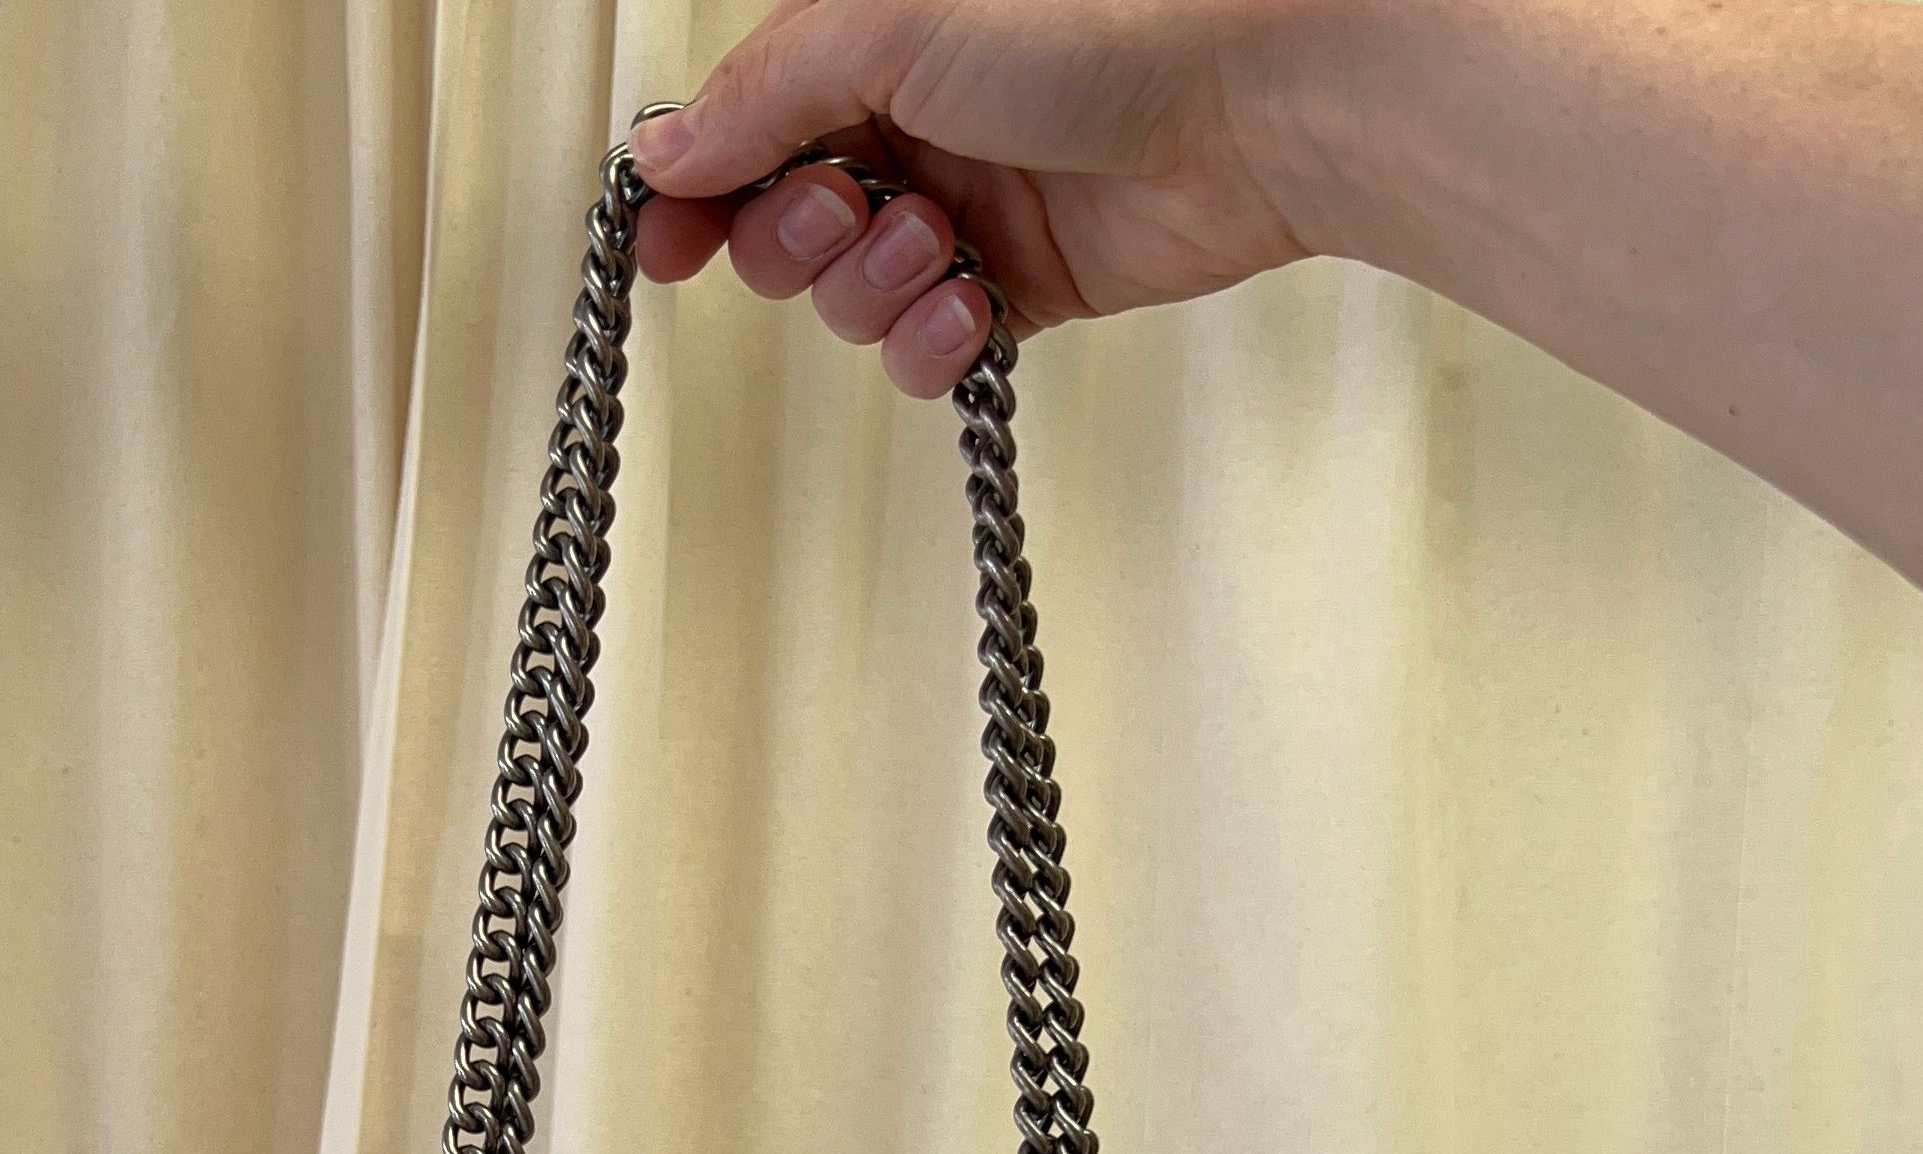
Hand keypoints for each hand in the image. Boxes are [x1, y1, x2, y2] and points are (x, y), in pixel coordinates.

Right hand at [630, 0, 1326, 395]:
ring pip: (850, 300)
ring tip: (935, 248)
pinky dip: (935, 343)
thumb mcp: (892, 22)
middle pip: (783, 227)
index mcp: (873, 40)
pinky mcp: (1020, 287)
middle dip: (798, 239)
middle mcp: (915, 120)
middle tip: (851, 211)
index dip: (696, 190)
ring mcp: (967, 207)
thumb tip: (668, 150)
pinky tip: (971, 304)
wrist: (1258, 92)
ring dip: (875, 291)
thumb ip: (766, 93)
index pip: (744, 127)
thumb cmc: (1110, 14)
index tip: (664, 242)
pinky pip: (926, 351)